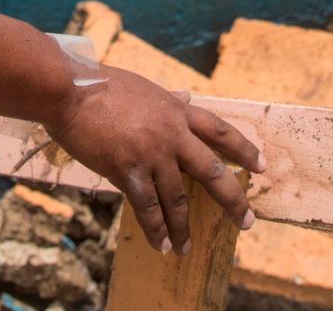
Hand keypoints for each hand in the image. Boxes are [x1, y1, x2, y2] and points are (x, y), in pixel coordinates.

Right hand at [44, 66, 264, 254]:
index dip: (244, 149)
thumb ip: (168, 99)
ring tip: (188, 247)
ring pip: (178, 197)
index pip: (220, 131)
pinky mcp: (127, 169)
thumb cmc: (102, 85)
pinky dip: (156, 229)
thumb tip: (186, 95)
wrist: (71, 89)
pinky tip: (162, 245)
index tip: (261, 166)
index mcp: (177, 110)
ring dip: (184, 226)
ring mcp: (151, 152)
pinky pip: (147, 206)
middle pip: (212, 170)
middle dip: (232, 198)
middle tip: (246, 221)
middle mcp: (171, 133)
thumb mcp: (145, 88)